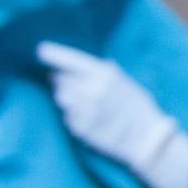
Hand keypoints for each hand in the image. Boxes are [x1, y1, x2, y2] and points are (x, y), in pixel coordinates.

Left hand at [36, 41, 187, 187]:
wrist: (146, 138)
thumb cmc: (139, 107)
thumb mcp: (126, 82)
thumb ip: (104, 72)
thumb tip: (77, 65)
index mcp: (105, 75)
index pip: (71, 60)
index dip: (54, 54)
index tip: (40, 50)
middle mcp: (91, 90)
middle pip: (60, 80)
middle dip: (63, 80)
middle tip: (74, 84)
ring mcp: (84, 110)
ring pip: (61, 98)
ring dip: (68, 98)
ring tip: (85, 102)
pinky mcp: (79, 128)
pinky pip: (67, 116)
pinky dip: (74, 114)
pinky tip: (90, 117)